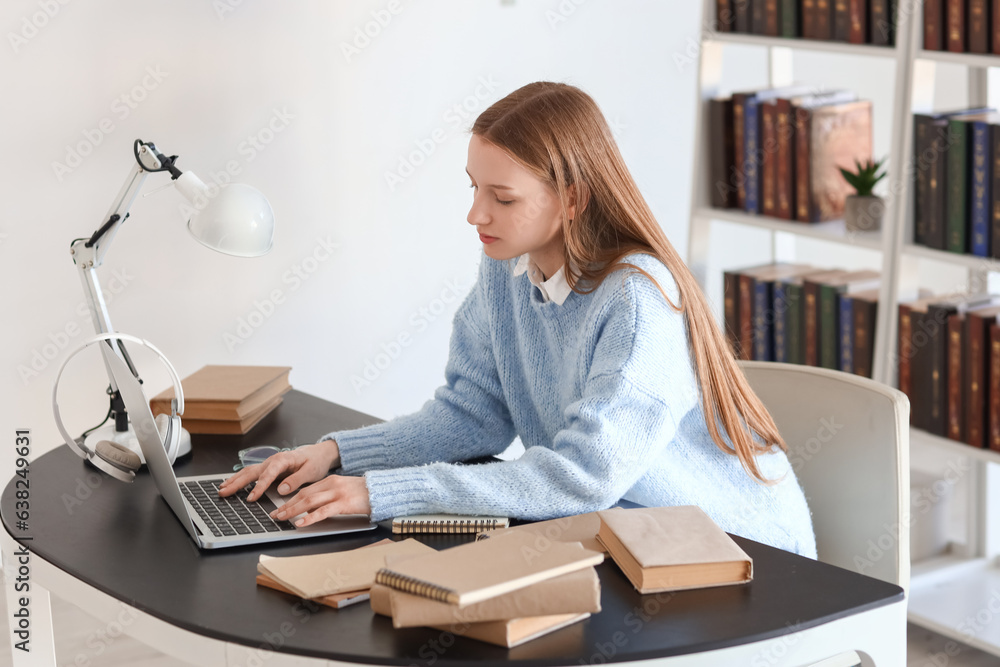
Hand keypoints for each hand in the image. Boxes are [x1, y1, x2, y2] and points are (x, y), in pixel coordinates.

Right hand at [219, 439, 340, 501]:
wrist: (318, 453)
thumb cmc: (315, 461)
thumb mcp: (311, 471)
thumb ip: (296, 480)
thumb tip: (282, 489)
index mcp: (284, 459)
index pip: (268, 474)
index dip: (259, 486)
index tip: (252, 498)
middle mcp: (273, 460)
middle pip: (252, 471)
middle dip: (237, 483)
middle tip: (224, 492)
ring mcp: (269, 463)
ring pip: (248, 472)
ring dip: (234, 480)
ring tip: (222, 489)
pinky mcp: (268, 468)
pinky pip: (251, 473)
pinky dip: (240, 478)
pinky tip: (230, 484)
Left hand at [268, 474, 370, 526]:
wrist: (382, 490)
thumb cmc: (364, 493)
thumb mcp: (343, 491)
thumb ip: (327, 497)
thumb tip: (311, 509)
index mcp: (330, 481)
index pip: (305, 490)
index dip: (290, 499)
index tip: (280, 507)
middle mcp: (331, 484)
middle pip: (303, 494)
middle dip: (287, 505)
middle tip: (275, 514)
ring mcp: (338, 493)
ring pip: (309, 501)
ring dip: (293, 510)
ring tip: (282, 518)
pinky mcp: (344, 503)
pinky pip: (323, 511)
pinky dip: (309, 517)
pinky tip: (301, 522)